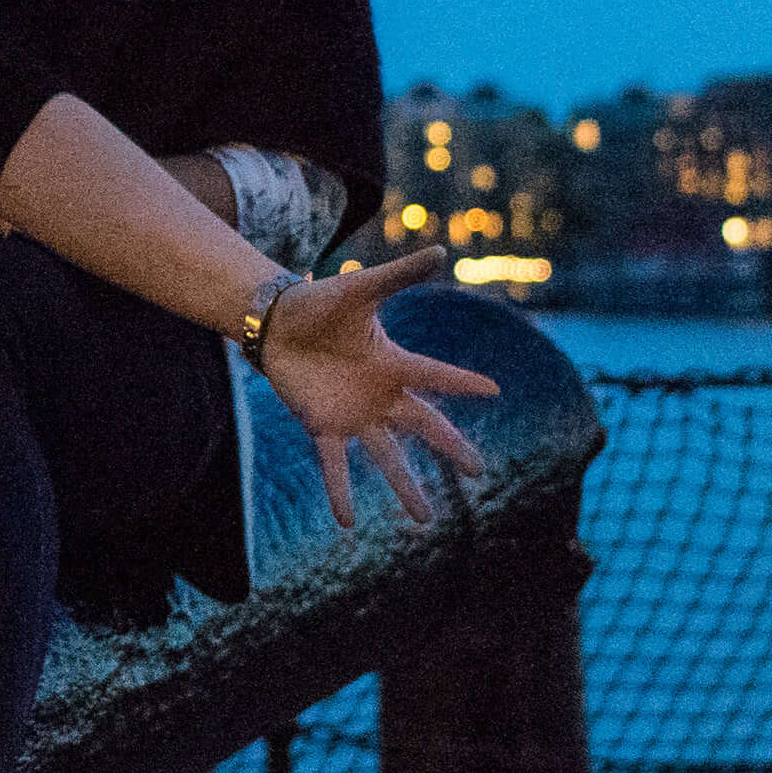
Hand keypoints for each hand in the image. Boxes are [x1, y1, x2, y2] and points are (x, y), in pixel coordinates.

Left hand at [253, 249, 501, 531]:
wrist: (277, 322)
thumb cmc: (321, 303)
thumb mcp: (361, 289)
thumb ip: (400, 275)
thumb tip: (439, 250)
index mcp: (394, 363)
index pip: (436, 375)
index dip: (462, 381)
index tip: (495, 390)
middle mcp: (381, 395)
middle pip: (424, 426)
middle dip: (451, 448)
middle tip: (479, 472)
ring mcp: (354, 414)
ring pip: (387, 457)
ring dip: (405, 488)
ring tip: (424, 521)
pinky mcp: (322, 425)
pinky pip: (334, 464)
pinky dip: (340, 491)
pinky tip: (347, 522)